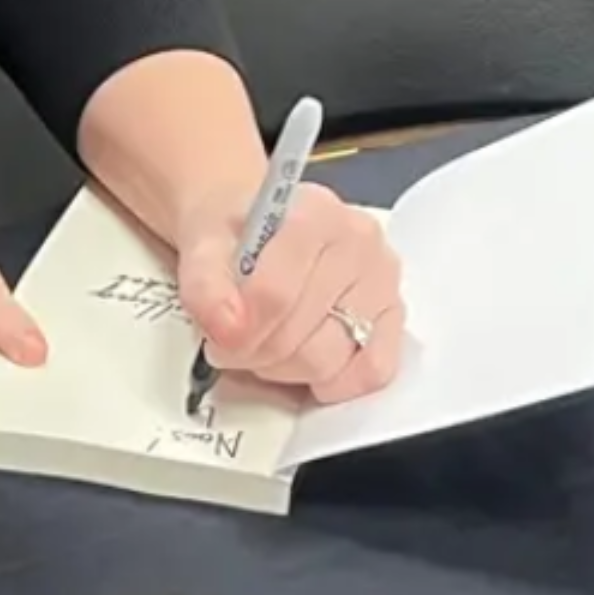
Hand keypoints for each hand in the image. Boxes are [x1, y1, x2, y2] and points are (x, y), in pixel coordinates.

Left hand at [176, 182, 404, 403]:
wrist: (253, 225)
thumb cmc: (234, 233)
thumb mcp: (201, 245)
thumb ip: (206, 285)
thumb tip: (227, 329)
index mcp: (313, 212)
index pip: (276, 295)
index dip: (240, 330)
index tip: (217, 338)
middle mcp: (358, 241)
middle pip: (301, 337)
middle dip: (254, 353)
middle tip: (230, 344)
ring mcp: (383, 280)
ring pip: (329, 361)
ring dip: (284, 370)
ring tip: (261, 346)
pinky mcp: (393, 316)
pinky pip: (372, 372)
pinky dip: (331, 382)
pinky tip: (303, 366)